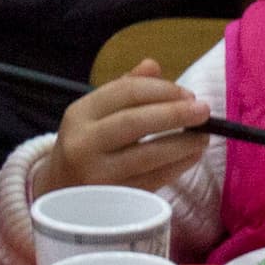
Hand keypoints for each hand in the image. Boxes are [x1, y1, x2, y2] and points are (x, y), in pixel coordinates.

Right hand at [44, 61, 210, 191]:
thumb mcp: (95, 112)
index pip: (125, 92)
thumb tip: (153, 65)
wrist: (60, 190)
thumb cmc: (87, 143)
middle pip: (135, 122)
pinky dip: (177, 167)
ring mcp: (98, 174)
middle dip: (174, 114)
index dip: (161, 90)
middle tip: (203, 111)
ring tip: (204, 136)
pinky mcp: (114, 199)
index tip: (187, 94)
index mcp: (79, 113)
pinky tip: (192, 156)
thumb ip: (124, 87)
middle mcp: (84, 143)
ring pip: (147, 155)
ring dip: (182, 144)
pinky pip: (153, 180)